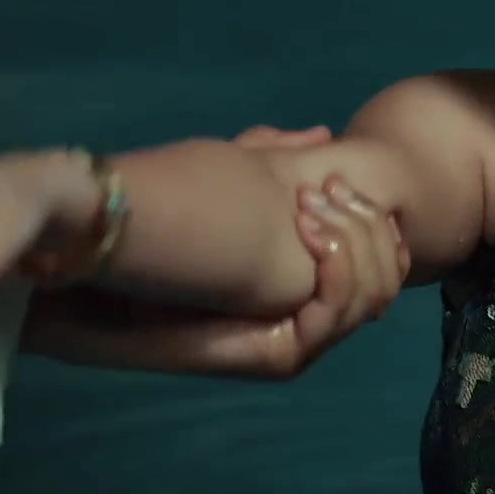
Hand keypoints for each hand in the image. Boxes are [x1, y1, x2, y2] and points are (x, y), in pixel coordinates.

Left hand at [189, 127, 408, 377]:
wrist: (108, 277)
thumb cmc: (164, 233)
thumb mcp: (237, 180)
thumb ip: (279, 161)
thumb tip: (322, 135)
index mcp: (308, 285)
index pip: (381, 263)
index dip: (376, 225)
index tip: (340, 180)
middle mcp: (311, 318)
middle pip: (386, 279)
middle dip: (368, 226)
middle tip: (327, 186)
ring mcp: (300, 341)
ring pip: (372, 296)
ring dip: (355, 243)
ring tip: (311, 206)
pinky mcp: (283, 358)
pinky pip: (338, 313)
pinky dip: (339, 270)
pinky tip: (311, 234)